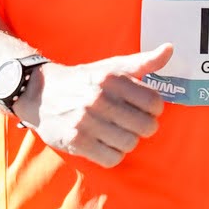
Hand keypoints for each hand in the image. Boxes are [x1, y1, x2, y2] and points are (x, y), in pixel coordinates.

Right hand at [17, 46, 173, 166]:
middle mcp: (99, 99)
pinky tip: (103, 145)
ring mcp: (86, 121)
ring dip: (125, 142)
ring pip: (129, 144)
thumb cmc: (82, 80)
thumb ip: (142, 62)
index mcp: (112, 79)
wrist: (39, 93)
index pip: (154, 102)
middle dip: (141, 128)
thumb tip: (169, 49)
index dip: (153, 110)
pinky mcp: (75, 141)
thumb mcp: (110, 67)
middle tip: (129, 124)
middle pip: (145, 126)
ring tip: (114, 134)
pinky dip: (111, 155)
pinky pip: (111, 159)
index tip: (142, 110)